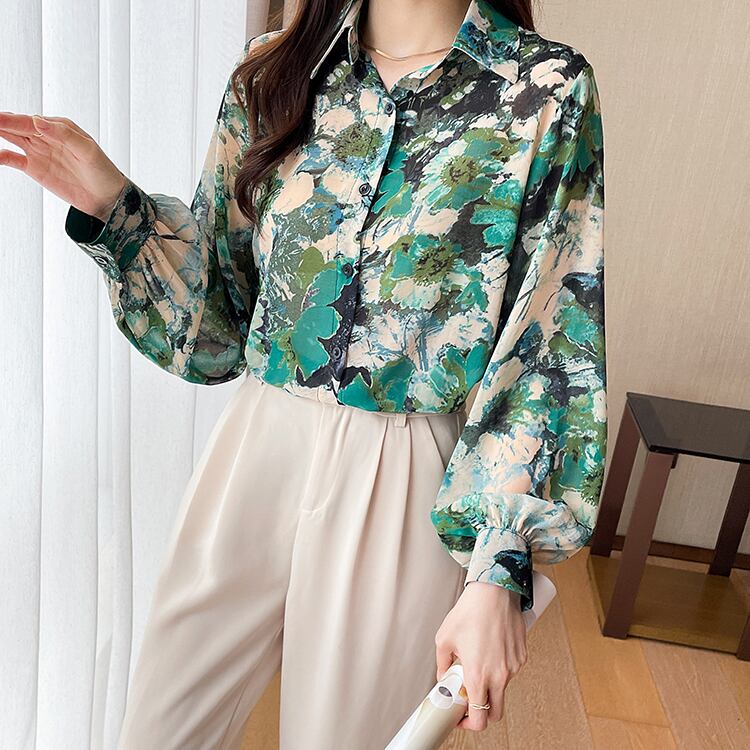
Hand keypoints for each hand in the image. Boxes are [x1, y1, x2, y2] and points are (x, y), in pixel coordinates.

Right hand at [0, 111, 127, 220]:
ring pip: (9, 137)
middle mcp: (45, 135)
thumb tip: (39, 120)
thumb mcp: (88, 151)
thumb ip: (64, 135)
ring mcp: (37, 151)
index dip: (8, 119)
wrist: (106, 198)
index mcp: (58, 126)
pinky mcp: (34, 168)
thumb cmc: (102, 171)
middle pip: (14, 125)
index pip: (28, 120)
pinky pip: (10, 159)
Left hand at [434, 580, 526, 731]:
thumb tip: (444, 677)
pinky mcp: (522, 657)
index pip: (479, 717)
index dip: (469, 723)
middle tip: (471, 700)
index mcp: (479, 675)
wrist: (494, 592)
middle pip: (496, 713)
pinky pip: (510, 671)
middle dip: (483, 712)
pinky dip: (500, 669)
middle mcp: (500, 675)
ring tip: (478, 662)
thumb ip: (442, 665)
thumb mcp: (444, 639)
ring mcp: (514, 667)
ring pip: (503, 690)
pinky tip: (490, 650)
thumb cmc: (470, 611)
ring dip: (491, 685)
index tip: (461, 718)